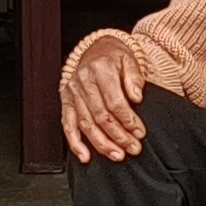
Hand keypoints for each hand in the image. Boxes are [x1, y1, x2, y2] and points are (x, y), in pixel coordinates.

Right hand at [60, 31, 152, 160]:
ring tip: (117, 155)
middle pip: (101, 116)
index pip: (115, 102)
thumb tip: (137, 96)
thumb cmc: (113, 57)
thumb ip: (134, 78)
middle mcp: (83, 82)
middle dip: (118, 136)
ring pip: (86, 124)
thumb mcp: (129, 60)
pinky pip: (67, 125)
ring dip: (102, 143)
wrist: (94, 49)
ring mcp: (72, 93)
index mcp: (100, 70)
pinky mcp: (66, 102)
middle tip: (133, 148)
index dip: (128, 120)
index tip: (139, 132)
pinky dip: (75, 143)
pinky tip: (85, 156)